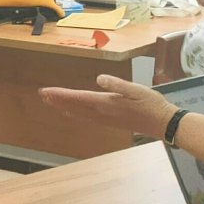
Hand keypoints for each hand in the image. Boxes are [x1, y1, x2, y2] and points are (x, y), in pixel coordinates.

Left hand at [40, 74, 178, 138]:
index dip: (61, 95)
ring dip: (63, 107)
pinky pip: (86, 117)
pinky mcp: (109, 122)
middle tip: (42, 95)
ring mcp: (105, 119)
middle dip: (57, 101)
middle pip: (74, 107)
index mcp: (107, 103)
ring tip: (50, 102)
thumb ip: (117, 84)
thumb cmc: (151, 104)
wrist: (162, 123)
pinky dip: (74, 113)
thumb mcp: (136, 89)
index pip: (79, 98)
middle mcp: (102, 113)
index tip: (47, 91)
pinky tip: (70, 112)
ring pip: (78, 113)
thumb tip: (100, 79)